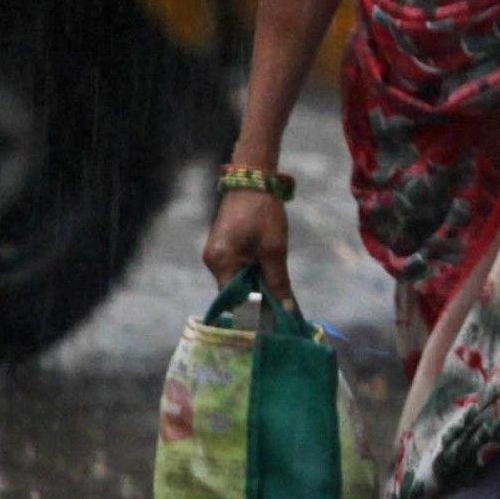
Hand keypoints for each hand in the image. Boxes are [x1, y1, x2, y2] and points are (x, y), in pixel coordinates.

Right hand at [203, 183, 296, 310]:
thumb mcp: (274, 249)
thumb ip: (278, 281)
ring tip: (278, 290)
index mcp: (220, 262)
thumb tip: (287, 309)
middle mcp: (213, 261)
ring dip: (257, 285)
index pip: (234, 300)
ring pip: (238, 281)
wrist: (253, 179)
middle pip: (235, 292)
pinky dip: (253, 273)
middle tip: (282, 306)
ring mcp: (217, 254)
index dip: (254, 311)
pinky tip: (269, 273)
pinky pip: (238, 269)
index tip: (275, 319)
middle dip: (258, 298)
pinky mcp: (224, 247)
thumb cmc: (263, 212)